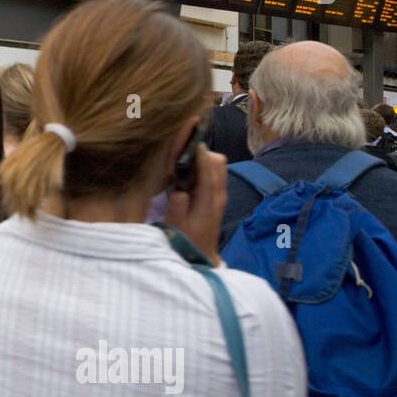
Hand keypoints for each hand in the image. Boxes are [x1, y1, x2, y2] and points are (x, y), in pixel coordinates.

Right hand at [165, 145, 226, 264]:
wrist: (202, 255)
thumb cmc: (187, 241)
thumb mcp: (177, 228)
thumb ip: (177, 209)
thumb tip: (178, 191)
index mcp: (208, 202)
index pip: (208, 171)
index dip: (200, 155)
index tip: (191, 141)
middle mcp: (218, 195)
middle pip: (218, 162)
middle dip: (202, 154)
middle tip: (181, 156)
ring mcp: (220, 194)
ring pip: (218, 165)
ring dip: (204, 159)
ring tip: (183, 164)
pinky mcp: (217, 195)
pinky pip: (215, 172)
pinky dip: (204, 166)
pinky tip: (188, 174)